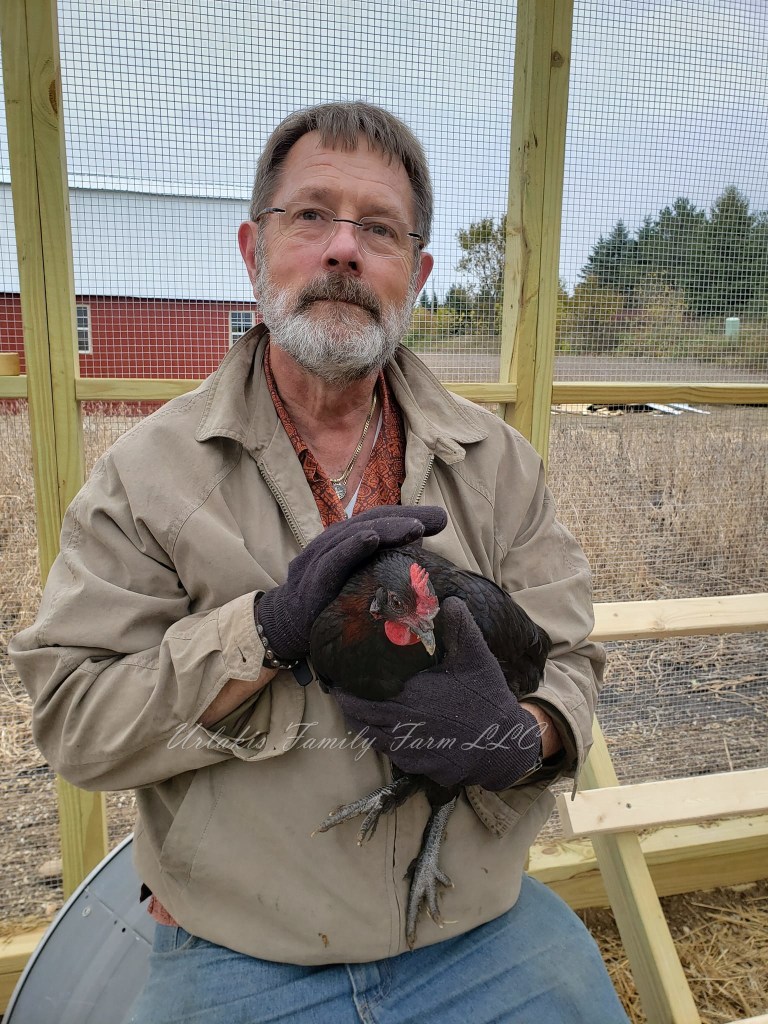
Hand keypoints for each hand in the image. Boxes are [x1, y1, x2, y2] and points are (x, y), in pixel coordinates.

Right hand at [257, 505, 446, 661]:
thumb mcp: (362, 582)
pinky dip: (351, 548)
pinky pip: (331, 562)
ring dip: (385, 529)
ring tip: (414, 527)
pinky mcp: (309, 583)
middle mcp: (331, 544)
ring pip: (351, 536)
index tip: (440, 520)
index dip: (408, 516)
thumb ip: (388, 565)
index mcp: (346, 543)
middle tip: (436, 520)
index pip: (379, 521)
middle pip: (369, 522)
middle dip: (404, 519)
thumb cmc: (330, 604)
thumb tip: (424, 552)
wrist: (286, 629)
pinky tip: (371, 539)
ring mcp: (317, 561)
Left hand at [332, 597, 542, 790]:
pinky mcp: (419, 765)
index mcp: (411, 695)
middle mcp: (404, 723)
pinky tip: (381, 732)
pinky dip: (381, 742)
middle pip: (362, 717)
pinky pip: (391, 754)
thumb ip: (461, 627)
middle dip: (348, 706)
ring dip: (361, 725)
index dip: (347, 689)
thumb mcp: (476, 656)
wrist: (504, 744)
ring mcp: (410, 748)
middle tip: (339, 695)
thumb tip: (450, 598)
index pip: (365, 694)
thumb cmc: (487, 697)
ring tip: (353, 713)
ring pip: (373, 738)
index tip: (338, 679)